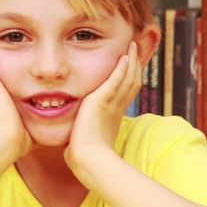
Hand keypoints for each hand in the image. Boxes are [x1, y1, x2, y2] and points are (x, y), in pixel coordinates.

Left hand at [65, 42, 139, 171]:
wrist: (87, 160)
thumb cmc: (83, 156)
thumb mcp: (83, 140)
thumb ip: (81, 134)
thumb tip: (71, 140)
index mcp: (113, 116)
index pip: (124, 91)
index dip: (129, 78)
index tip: (130, 66)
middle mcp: (116, 108)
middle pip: (131, 81)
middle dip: (134, 65)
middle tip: (135, 49)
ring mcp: (111, 105)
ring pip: (127, 78)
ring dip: (130, 61)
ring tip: (132, 46)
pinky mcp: (101, 102)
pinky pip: (115, 81)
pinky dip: (121, 69)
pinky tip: (124, 57)